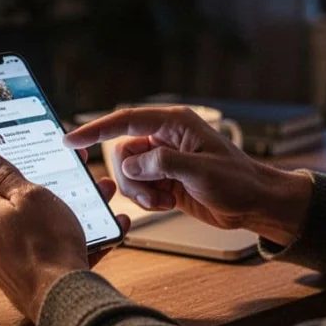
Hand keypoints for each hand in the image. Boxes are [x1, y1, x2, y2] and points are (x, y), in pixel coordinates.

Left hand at [0, 152, 130, 321]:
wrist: (62, 298)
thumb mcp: (32, 197)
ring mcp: (5, 264)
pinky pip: (48, 256)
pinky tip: (104, 235)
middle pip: (12, 207)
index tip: (24, 163)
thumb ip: (7, 176)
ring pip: (35, 231)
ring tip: (99, 205)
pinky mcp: (25, 282)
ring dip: (64, 217)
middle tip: (71, 182)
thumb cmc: (47, 244)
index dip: (2, 168)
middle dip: (43, 192)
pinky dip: (71, 245)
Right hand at [63, 107, 312, 244]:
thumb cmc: (238, 181)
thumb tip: (132, 165)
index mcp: (174, 124)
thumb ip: (163, 164)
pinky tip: (167, 204)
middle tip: (150, 192)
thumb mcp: (201, 171)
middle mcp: (165, 138)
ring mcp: (163, 160)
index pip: (125, 121)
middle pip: (122, 153)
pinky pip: (138, 189)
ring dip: (139, 192)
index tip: (71, 140)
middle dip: (130, 177)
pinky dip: (147, 200)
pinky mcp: (164, 181)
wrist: (254, 204)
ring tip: (162, 200)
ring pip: (128, 174)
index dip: (95, 130)